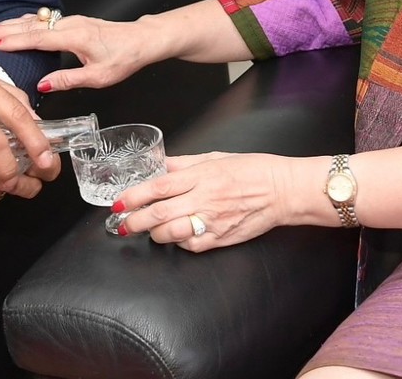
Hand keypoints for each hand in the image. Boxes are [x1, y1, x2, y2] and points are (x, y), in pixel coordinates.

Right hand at [0, 11, 157, 91]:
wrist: (142, 40)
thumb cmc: (124, 58)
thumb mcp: (97, 77)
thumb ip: (68, 80)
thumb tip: (43, 85)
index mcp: (75, 37)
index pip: (38, 38)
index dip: (14, 41)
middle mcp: (71, 24)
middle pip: (32, 25)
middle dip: (6, 29)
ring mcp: (72, 20)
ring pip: (36, 20)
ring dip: (13, 24)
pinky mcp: (74, 21)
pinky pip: (44, 20)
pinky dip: (26, 22)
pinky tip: (16, 24)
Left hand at [112, 152, 302, 250]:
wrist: (282, 191)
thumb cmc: (252, 170)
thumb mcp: (216, 157)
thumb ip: (185, 163)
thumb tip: (161, 164)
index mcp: (201, 175)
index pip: (159, 187)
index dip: (134, 196)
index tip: (119, 202)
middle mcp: (204, 199)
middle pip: (159, 213)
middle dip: (135, 220)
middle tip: (122, 224)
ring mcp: (212, 221)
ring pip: (171, 233)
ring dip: (154, 233)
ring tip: (147, 229)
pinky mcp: (220, 238)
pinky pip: (191, 245)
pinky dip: (178, 242)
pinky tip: (175, 235)